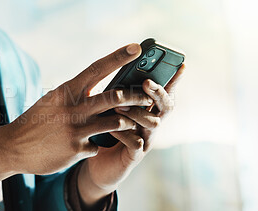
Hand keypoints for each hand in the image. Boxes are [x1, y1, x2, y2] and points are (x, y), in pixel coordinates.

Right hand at [0, 43, 153, 184]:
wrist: (13, 148)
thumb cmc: (35, 121)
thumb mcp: (52, 101)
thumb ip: (73, 95)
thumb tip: (95, 86)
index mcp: (66, 91)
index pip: (96, 69)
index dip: (117, 57)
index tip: (135, 48)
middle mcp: (73, 108)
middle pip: (114, 96)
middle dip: (137, 95)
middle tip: (149, 96)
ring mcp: (76, 129)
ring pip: (116, 122)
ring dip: (128, 122)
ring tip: (132, 122)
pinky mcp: (77, 149)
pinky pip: (97, 146)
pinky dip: (95, 145)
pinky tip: (84, 147)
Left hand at [78, 65, 184, 206]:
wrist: (95, 164)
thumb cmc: (103, 132)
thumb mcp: (108, 109)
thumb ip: (116, 95)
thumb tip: (116, 68)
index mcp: (146, 110)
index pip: (164, 92)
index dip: (173, 80)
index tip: (180, 64)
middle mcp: (150, 125)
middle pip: (166, 106)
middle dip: (158, 93)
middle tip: (147, 82)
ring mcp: (145, 140)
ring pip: (152, 123)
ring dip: (137, 112)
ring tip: (119, 106)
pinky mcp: (134, 156)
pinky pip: (136, 143)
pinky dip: (124, 133)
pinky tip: (111, 128)